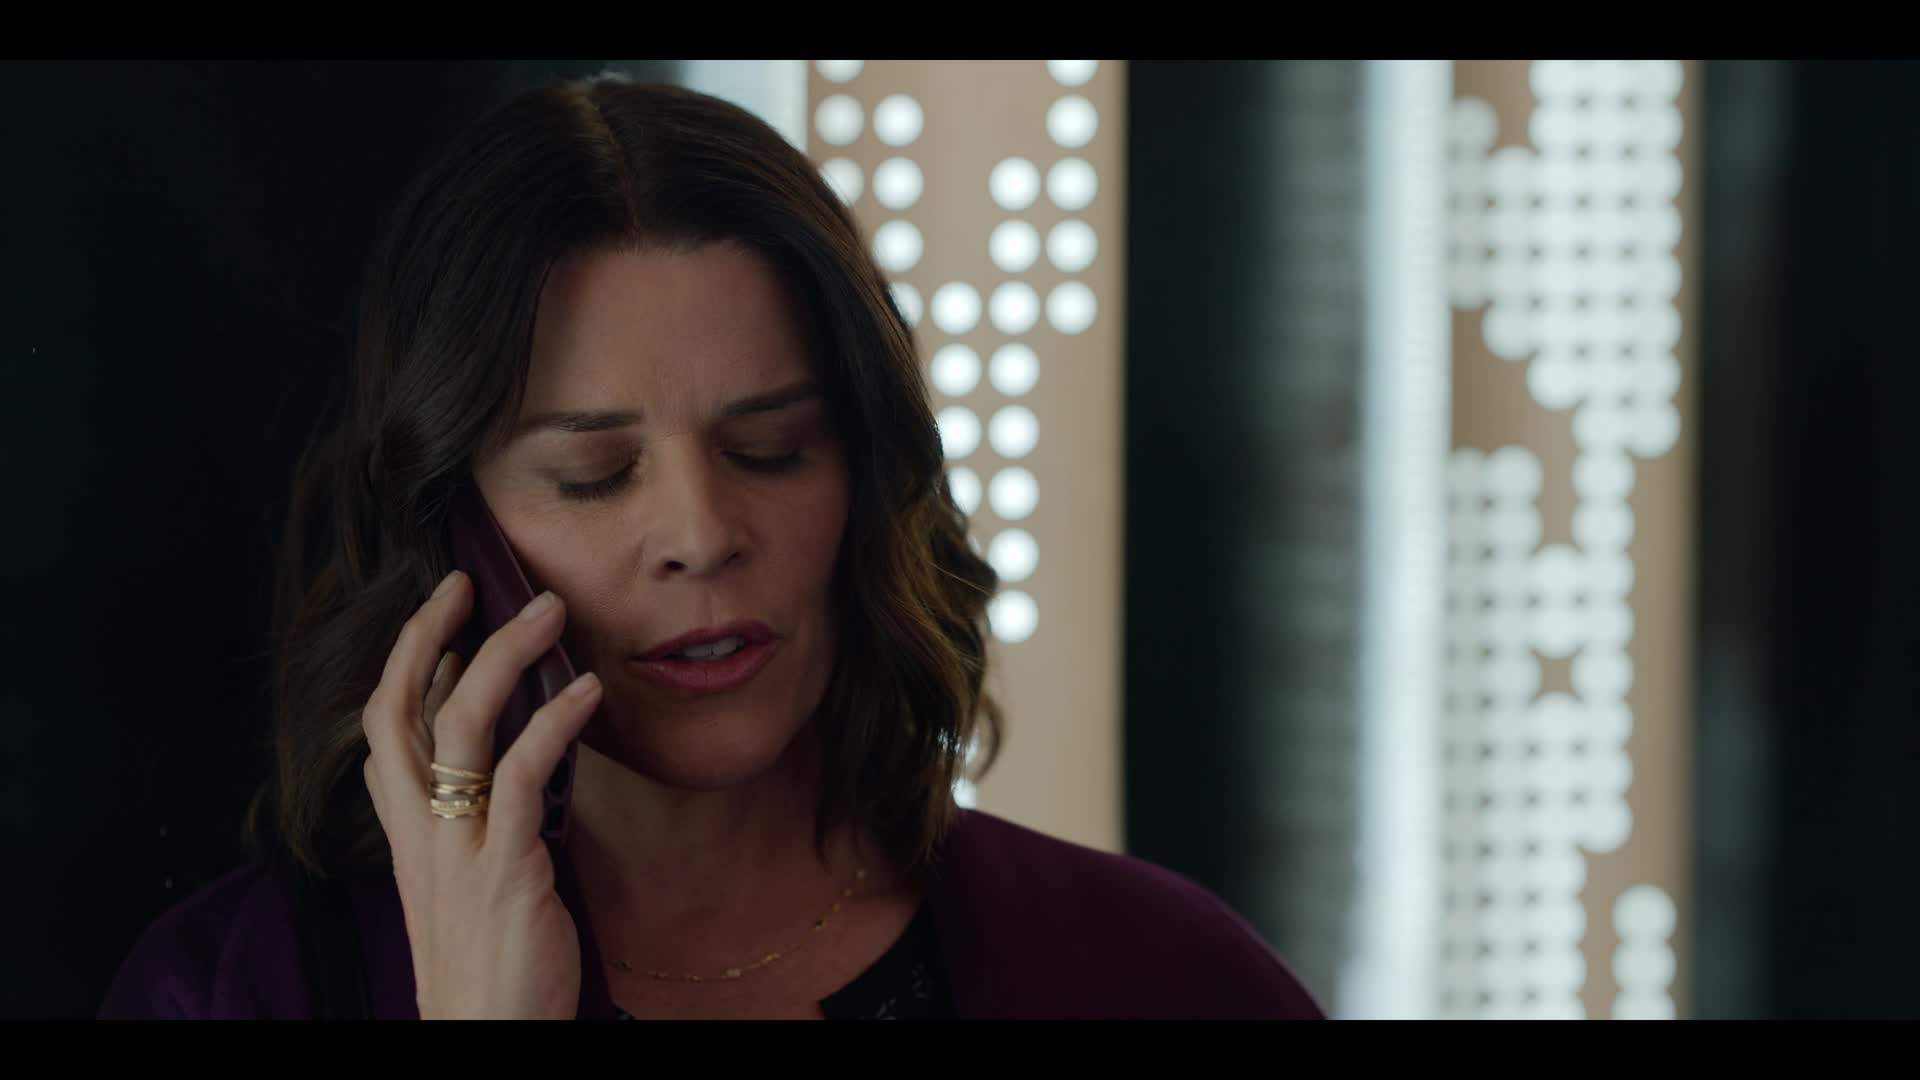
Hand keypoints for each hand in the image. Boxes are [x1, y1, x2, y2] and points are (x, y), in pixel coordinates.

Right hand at [360, 570, 600, 1018]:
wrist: (488, 1041)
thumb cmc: (495, 969)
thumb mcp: (472, 885)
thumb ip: (481, 822)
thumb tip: (512, 758)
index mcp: (409, 837)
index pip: (383, 731)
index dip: (405, 665)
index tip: (443, 617)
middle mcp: (419, 836)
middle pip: (398, 711)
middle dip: (427, 635)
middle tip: (469, 582)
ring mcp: (456, 851)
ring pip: (459, 724)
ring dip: (503, 655)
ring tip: (547, 610)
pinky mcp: (503, 871)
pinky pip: (519, 774)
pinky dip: (553, 722)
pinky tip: (585, 693)